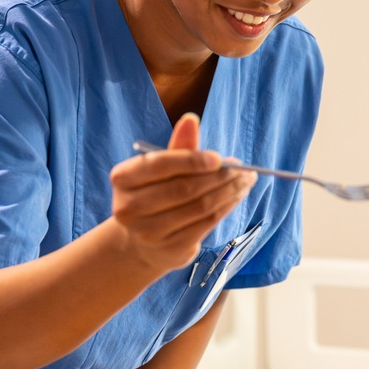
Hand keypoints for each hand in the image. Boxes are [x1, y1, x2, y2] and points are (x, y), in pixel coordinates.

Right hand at [109, 113, 255, 273]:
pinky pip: (206, 224)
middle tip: (242, 168)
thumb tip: (191, 119)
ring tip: (245, 180)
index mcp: (122, 179)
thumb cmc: (155, 194)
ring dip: (229, 191)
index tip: (219, 158)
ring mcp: (148, 232)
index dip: (192, 160)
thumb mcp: (160, 170)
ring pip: (199, 207)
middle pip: (184, 188)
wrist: (142, 241)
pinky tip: (237, 196)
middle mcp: (129, 208)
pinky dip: (226, 207)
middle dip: (218, 176)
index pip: (160, 165)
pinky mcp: (170, 249)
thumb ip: (177, 147)